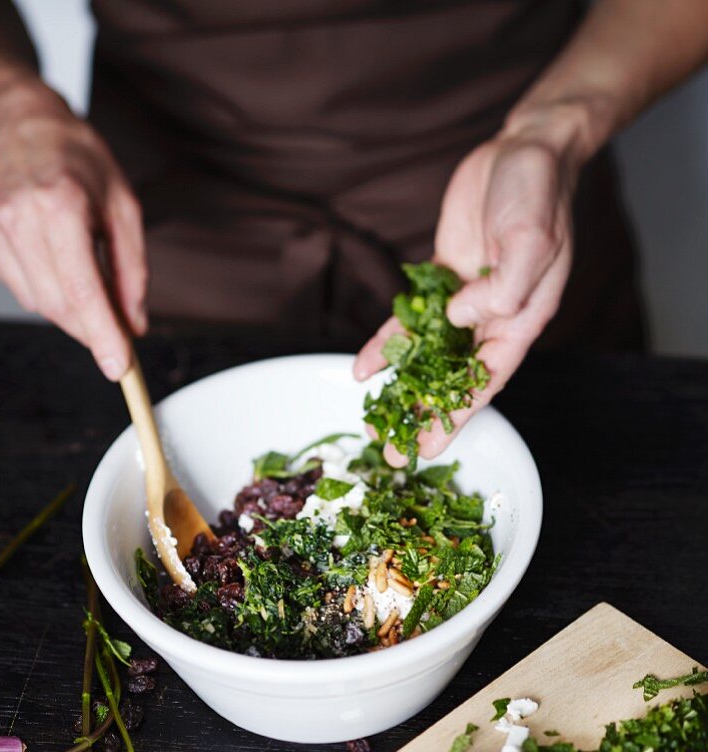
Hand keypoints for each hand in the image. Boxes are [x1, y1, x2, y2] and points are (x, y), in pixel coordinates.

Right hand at [0, 82, 145, 379]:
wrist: (19, 122)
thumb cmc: (76, 158)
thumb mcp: (124, 205)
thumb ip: (131, 269)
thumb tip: (133, 324)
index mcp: (59, 204)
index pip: (81, 290)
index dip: (102, 335)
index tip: (120, 367)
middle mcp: (17, 216)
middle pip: (58, 305)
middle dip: (91, 327)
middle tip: (117, 331)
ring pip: (37, 302)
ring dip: (69, 306)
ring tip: (82, 269)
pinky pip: (19, 286)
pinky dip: (45, 286)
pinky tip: (51, 256)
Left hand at [354, 129, 577, 465]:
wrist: (522, 150)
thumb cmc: (538, 194)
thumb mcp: (530, 240)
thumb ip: (502, 287)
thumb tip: (460, 318)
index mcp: (519, 320)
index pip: (485, 382)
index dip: (456, 418)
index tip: (430, 449)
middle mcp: (490, 318)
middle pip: (452, 380)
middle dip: (422, 417)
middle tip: (392, 452)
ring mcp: (463, 301)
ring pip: (426, 356)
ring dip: (401, 389)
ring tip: (374, 423)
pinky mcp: (440, 280)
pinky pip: (409, 320)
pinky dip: (386, 343)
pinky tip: (362, 366)